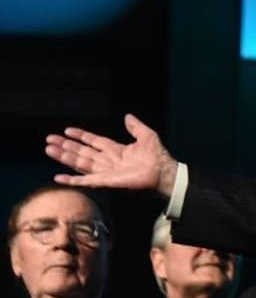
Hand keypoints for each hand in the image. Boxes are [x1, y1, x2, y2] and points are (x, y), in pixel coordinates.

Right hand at [46, 113, 178, 195]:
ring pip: (80, 163)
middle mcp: (108, 161)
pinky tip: (59, 177)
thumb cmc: (158, 157)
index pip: (93, 141)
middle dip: (66, 146)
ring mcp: (105, 172)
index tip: (67, 131)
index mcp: (116, 150)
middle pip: (82, 152)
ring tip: (49, 149)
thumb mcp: (146, 136)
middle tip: (50, 140)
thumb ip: (135, 126)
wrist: (163, 173)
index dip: (80, 136)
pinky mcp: (106, 182)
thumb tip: (128, 116)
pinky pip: (85, 181)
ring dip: (64, 157)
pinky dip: (72, 180)